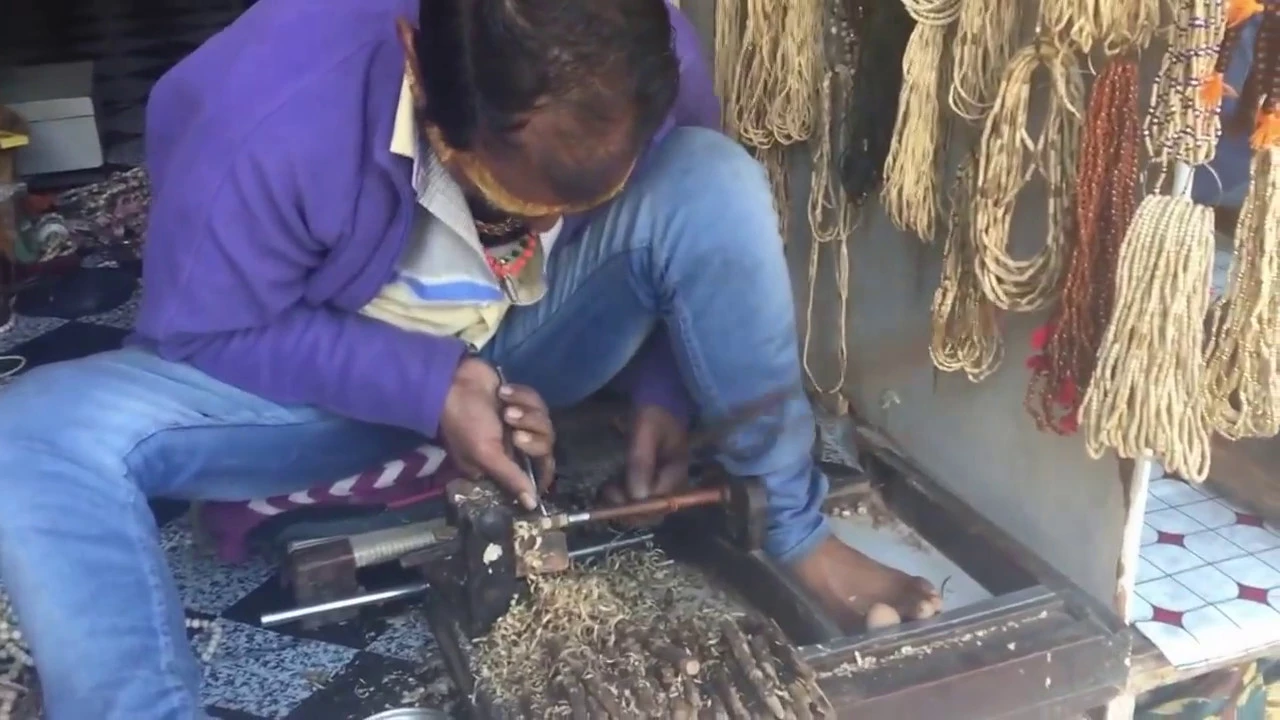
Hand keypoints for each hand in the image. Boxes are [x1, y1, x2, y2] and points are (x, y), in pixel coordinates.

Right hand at [438, 358, 554, 509]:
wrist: (456, 380)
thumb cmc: (465, 421)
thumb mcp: (485, 454)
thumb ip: (510, 478)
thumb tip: (531, 505)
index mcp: (503, 465)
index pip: (535, 476)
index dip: (542, 472)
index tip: (540, 465)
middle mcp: (513, 447)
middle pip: (545, 448)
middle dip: (532, 438)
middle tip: (514, 432)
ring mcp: (520, 423)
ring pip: (544, 423)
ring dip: (526, 414)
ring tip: (505, 409)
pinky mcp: (522, 401)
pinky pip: (537, 402)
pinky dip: (522, 396)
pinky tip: (503, 393)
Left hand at [601, 404, 689, 523]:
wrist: (659, 397)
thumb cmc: (653, 411)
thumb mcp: (644, 431)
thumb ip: (641, 461)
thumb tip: (637, 495)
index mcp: (678, 471)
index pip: (660, 501)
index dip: (637, 505)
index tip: (614, 492)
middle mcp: (673, 482)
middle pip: (653, 512)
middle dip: (628, 509)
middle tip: (607, 493)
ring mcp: (662, 482)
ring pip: (643, 508)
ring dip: (622, 505)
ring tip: (605, 490)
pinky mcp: (651, 479)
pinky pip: (638, 498)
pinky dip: (622, 498)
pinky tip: (609, 488)